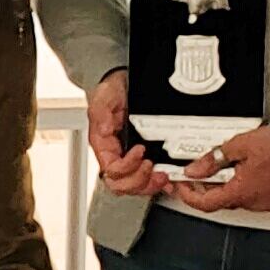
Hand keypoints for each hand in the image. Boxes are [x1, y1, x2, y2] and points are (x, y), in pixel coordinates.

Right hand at [85, 71, 160, 196]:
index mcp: (104, 146)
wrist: (124, 83)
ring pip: (136, 186)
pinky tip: (169, 179)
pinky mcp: (146, 157)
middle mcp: (117, 156)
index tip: (140, 150)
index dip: (127, 166)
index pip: (112, 170)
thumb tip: (104, 130)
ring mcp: (131, 159)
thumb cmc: (113, 91)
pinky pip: (149, 179)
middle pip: (123, 185)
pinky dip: (160, 183)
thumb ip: (100, 112)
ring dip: (151, 185)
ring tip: (164, 175)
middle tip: (154, 168)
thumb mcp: (104, 95)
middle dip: (140, 181)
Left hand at [162, 123, 269, 215]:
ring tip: (217, 168)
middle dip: (204, 188)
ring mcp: (265, 202)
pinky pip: (249, 196)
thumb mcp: (238, 146)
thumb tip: (194, 170)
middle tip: (195, 173)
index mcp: (241, 192)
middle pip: (219, 201)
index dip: (188, 195)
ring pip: (234, 199)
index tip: (181, 185)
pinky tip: (238, 172)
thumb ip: (212, 160)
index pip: (205, 204)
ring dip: (222, 187)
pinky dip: (238, 186)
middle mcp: (253, 202)